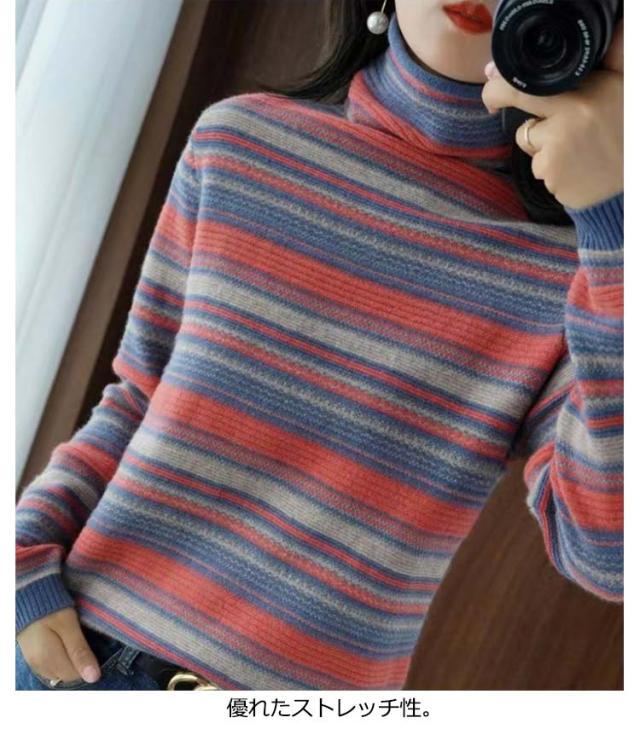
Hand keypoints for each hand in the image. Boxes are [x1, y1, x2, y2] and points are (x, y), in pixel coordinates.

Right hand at [17, 607, 100, 683]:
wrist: (28, 599)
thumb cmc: (51, 610)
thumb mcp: (69, 626)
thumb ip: (80, 652)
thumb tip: (94, 677)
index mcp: (49, 661)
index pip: (76, 676)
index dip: (87, 664)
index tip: (92, 646)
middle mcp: (40, 668)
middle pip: (68, 676)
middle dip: (79, 663)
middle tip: (83, 640)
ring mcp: (35, 664)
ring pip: (60, 673)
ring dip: (71, 661)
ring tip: (74, 640)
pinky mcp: (34, 659)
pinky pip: (53, 668)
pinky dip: (62, 659)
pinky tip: (65, 644)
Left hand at [481, 19, 622, 209]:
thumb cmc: (624, 121)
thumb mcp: (611, 82)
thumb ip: (578, 70)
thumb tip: (516, 65)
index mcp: (576, 99)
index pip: (520, 92)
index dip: (498, 93)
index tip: (492, 97)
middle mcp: (563, 129)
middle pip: (524, 131)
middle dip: (537, 131)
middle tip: (569, 133)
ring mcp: (557, 161)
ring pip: (535, 157)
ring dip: (550, 155)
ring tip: (583, 152)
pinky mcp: (556, 186)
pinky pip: (545, 177)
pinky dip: (558, 175)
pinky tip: (582, 169)